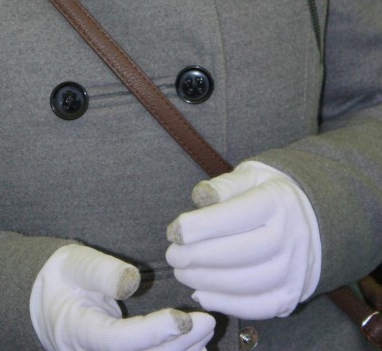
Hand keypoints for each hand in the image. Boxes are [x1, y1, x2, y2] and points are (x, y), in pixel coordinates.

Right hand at [30, 244, 214, 350]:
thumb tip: (132, 281)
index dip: (153, 333)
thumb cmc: (63, 278)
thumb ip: (102, 271)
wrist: (45, 304)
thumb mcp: (75, 263)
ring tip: (206, 335)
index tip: (182, 318)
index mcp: (77, 330)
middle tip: (207, 321)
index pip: (118, 340)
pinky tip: (194, 348)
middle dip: (178, 345)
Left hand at [166, 160, 321, 318]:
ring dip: (207, 282)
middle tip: (172, 255)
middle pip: (239, 253)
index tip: (174, 231)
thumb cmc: (268, 194)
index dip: (200, 227)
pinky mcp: (291, 295)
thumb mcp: (250, 176)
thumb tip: (200, 197)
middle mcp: (291, 237)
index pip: (235, 216)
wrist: (312, 221)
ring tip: (182, 272)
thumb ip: (224, 185)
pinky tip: (201, 293)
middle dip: (198, 257)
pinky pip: (257, 307)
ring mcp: (294, 270)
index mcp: (277, 202)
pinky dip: (226, 304)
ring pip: (246, 283)